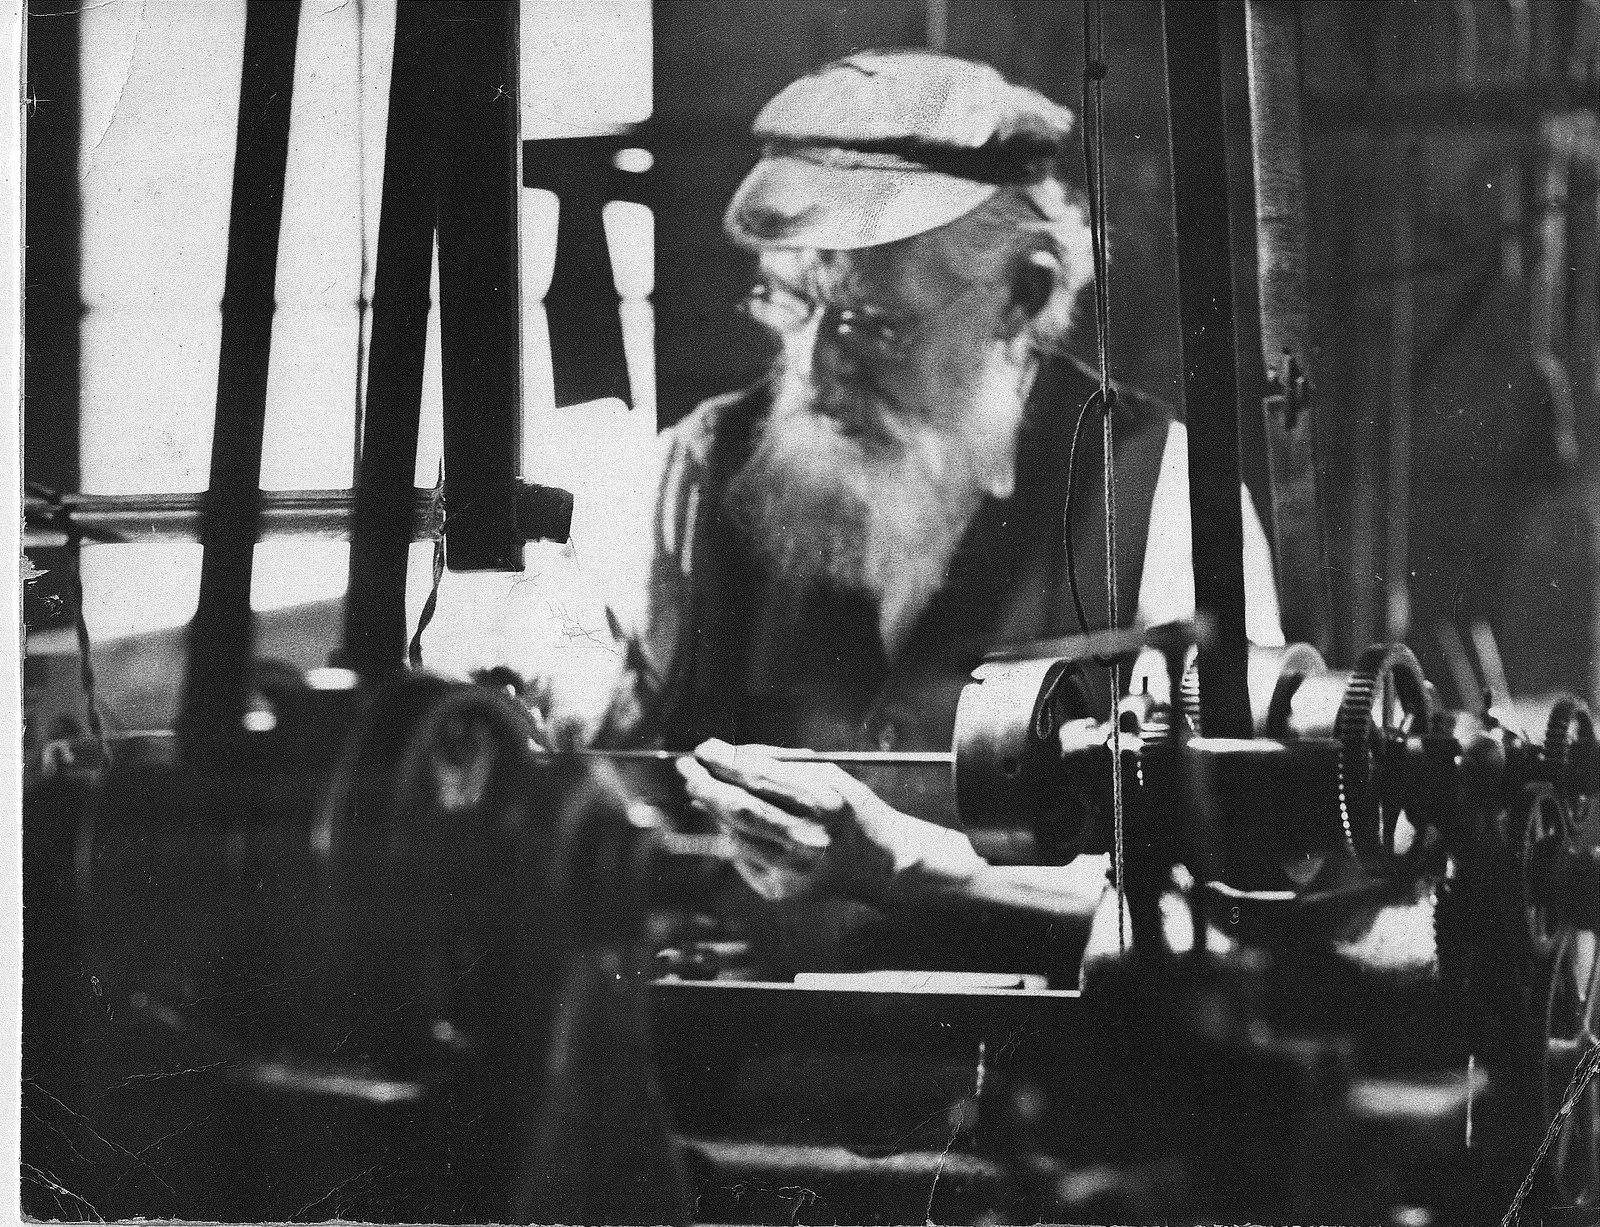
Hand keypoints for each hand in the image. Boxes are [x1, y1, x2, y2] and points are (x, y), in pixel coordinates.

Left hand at [676, 738, 982, 905]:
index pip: (759, 777)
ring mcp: (794, 871)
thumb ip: (778, 765)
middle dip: (705, 785)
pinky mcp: (782, 893)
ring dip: (714, 811)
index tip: (703, 748)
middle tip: (686, 768)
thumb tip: (722, 760)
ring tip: (706, 791)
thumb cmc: (851, 810)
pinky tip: (737, 824)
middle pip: (738, 809)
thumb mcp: (827, 774)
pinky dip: (733, 838)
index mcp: (824, 803)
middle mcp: (808, 840)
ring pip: (734, 836)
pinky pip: (743, 859)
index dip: (724, 761)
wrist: (880, 864)